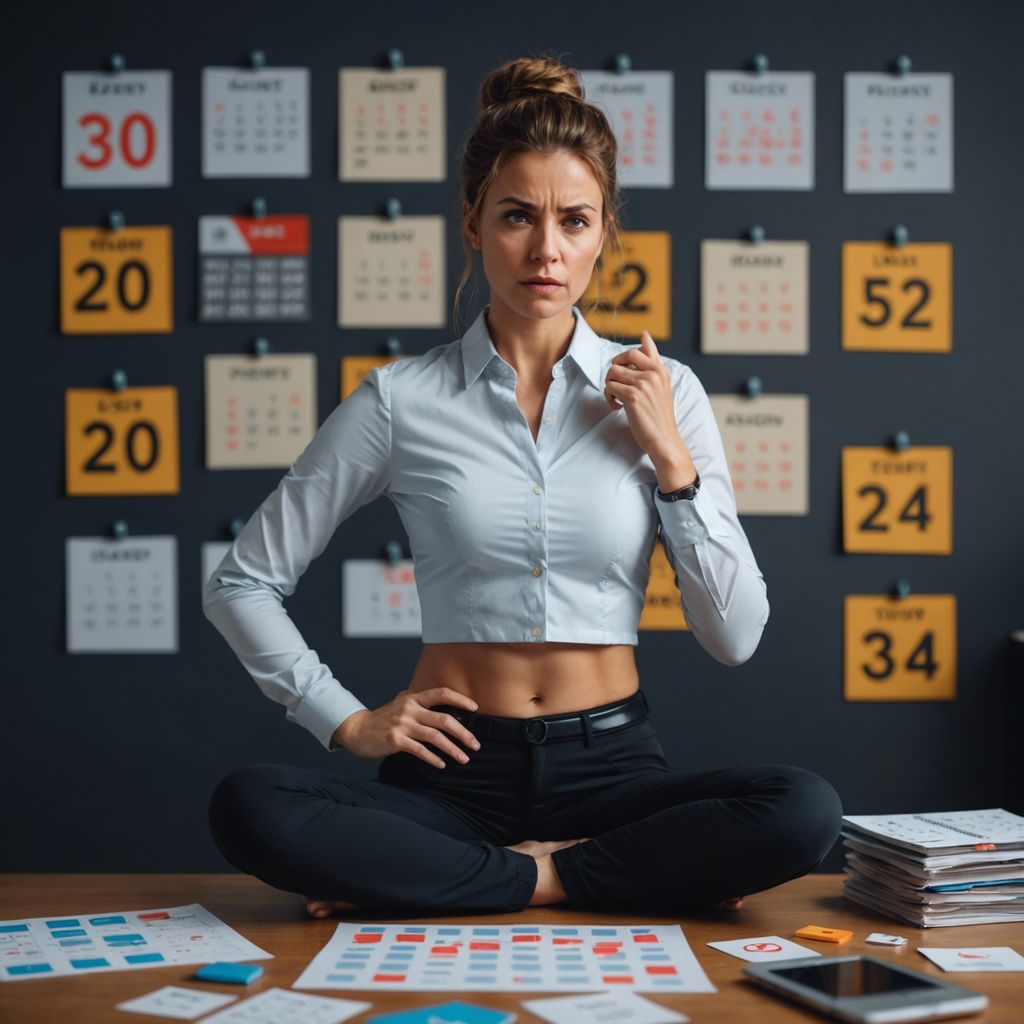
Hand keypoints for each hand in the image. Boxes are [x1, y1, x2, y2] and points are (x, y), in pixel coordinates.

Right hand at [333, 687, 481, 767]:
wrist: (357, 730)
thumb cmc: (383, 719)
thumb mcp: (401, 704)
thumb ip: (418, 702)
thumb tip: (441, 702)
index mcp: (413, 698)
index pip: (441, 693)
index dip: (460, 699)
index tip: (475, 708)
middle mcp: (410, 709)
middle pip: (444, 719)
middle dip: (464, 733)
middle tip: (476, 744)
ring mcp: (402, 724)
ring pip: (435, 737)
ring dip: (453, 749)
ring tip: (464, 758)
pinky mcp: (396, 740)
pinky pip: (420, 750)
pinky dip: (433, 758)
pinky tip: (442, 764)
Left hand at [603, 329, 683, 460]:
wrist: (664, 440)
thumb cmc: (659, 415)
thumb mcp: (661, 386)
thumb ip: (652, 364)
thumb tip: (644, 335)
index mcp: (661, 370)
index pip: (642, 349)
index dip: (630, 353)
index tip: (631, 357)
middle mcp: (654, 373)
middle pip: (624, 356)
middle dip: (614, 368)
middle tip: (616, 383)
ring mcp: (644, 384)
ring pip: (613, 372)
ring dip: (609, 385)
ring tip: (617, 398)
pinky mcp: (633, 396)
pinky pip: (610, 387)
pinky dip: (609, 397)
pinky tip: (617, 407)